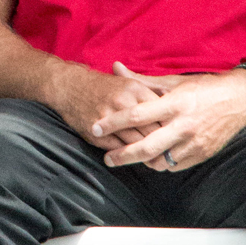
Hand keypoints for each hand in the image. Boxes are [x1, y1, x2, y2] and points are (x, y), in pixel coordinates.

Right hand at [46, 61, 163, 150]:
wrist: (68, 86)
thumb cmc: (102, 86)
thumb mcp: (128, 83)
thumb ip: (149, 93)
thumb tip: (172, 106)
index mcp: (134, 89)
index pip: (162, 113)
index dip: (171, 126)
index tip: (177, 136)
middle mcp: (123, 103)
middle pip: (152, 130)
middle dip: (163, 143)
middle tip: (170, 153)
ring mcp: (108, 119)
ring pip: (137, 142)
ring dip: (147, 154)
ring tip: (156, 161)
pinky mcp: (96, 132)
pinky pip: (119, 149)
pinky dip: (128, 155)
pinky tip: (135, 158)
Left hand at [92, 62, 245, 170]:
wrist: (241, 99)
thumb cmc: (203, 87)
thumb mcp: (173, 80)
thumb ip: (141, 79)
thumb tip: (115, 67)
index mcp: (174, 103)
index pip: (137, 115)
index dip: (113, 122)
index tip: (96, 128)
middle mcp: (184, 124)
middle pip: (146, 146)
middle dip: (122, 155)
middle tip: (107, 158)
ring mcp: (195, 142)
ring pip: (160, 161)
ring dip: (143, 161)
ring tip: (131, 156)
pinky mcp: (203, 153)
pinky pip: (176, 166)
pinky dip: (162, 163)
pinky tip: (155, 157)